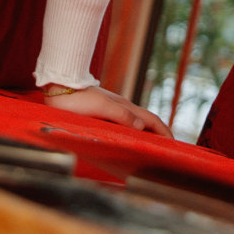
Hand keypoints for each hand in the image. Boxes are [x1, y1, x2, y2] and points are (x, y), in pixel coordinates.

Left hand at [42, 85, 173, 136]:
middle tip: (168, 146)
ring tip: (153, 143)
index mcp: (124, 106)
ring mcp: (113, 108)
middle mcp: (121, 106)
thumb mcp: (101, 107)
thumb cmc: (77, 99)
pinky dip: (135, 130)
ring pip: (137, 120)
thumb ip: (122, 116)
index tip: (174, 143)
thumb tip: (143, 127)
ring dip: (148, 131)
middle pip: (146, 120)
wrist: (59, 87)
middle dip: (160, 132)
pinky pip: (126, 122)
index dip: (164, 131)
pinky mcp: (103, 111)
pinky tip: (130, 136)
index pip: (151, 120)